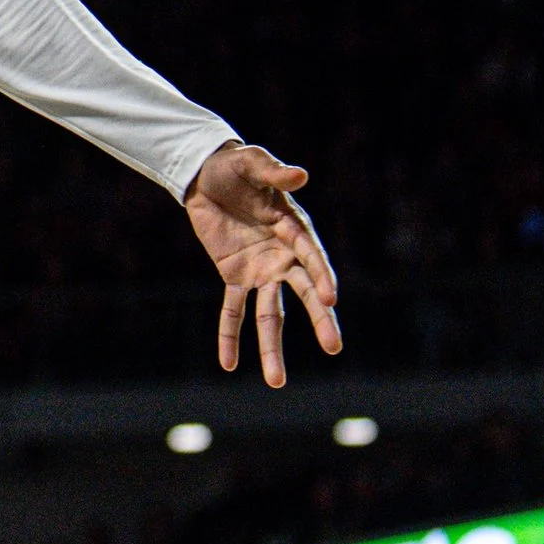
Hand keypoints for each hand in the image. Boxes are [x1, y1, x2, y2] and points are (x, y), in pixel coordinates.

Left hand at [183, 141, 341, 386]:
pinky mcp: (234, 275)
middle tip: (335, 347)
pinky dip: (229, 335)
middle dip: (319, 320)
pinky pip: (232, 310)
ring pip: (271, 314)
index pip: (312, 257)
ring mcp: (260, 269)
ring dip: (271, 346)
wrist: (208, 174)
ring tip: (276, 381)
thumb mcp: (252, 162)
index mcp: (295, 229)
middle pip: (304, 293)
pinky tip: (229, 364)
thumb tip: (300, 175)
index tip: (330, 299)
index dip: (321, 276)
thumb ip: (274, 172)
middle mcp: (284, 255)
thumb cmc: (237, 165)